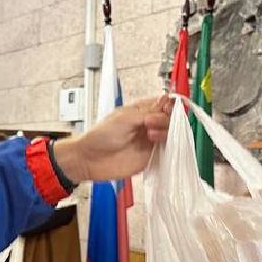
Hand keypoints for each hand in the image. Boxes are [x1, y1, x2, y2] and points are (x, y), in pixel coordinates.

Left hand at [52, 96, 174, 184]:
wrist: (90, 160)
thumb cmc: (100, 137)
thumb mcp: (125, 118)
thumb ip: (148, 111)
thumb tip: (167, 102)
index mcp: (141, 111)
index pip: (164, 104)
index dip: (169, 105)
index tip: (166, 109)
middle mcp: (148, 125)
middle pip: (171, 119)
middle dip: (166, 120)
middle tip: (151, 123)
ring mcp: (150, 141)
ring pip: (171, 134)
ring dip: (165, 133)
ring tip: (150, 135)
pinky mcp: (151, 157)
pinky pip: (167, 151)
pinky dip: (168, 148)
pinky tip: (157, 146)